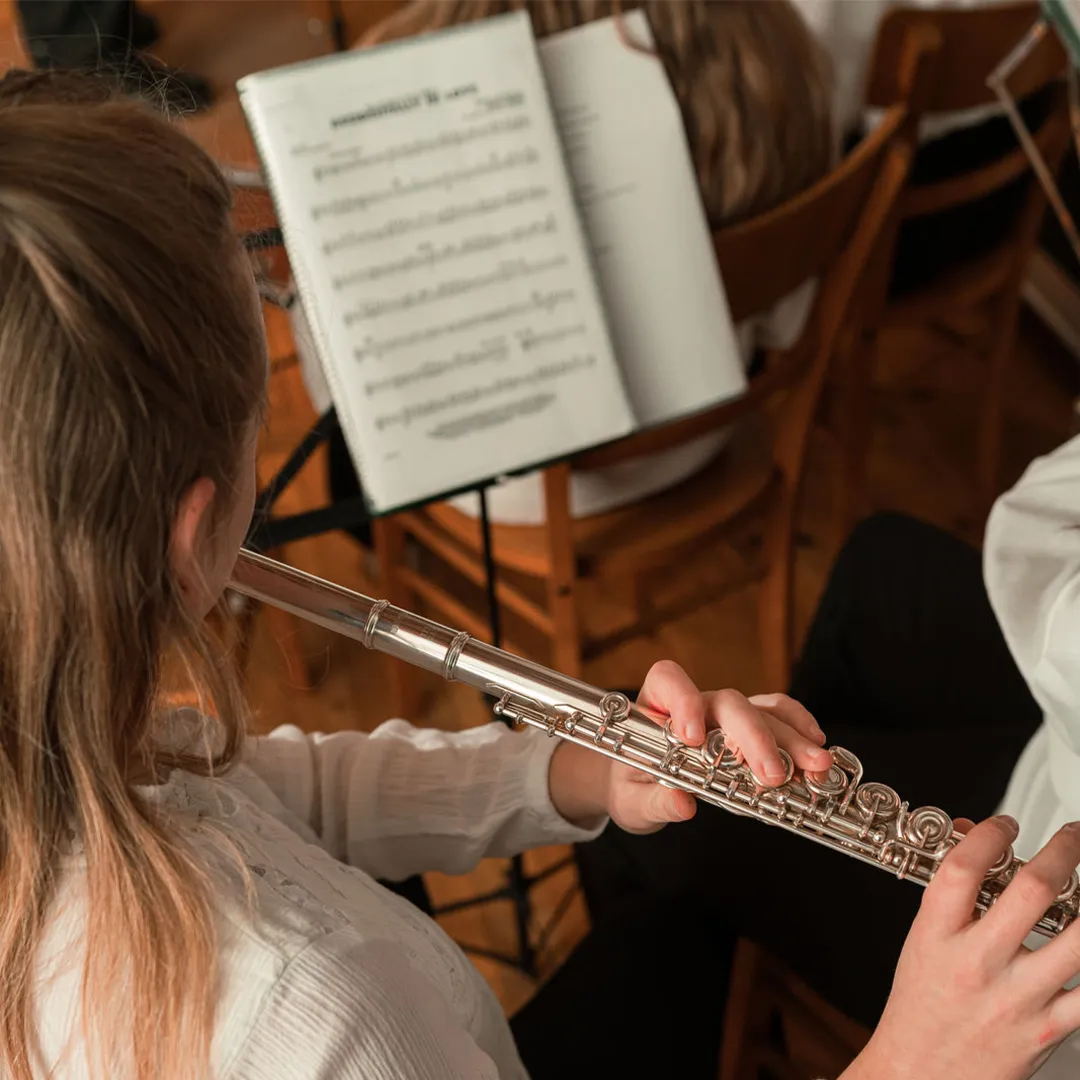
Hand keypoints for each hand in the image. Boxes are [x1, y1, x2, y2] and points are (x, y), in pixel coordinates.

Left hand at [548, 660, 832, 833]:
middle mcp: (696, 704)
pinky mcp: (750, 728)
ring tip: (816, 767)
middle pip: (729, 703)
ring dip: (790, 738)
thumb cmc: (634, 789)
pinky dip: (799, 729)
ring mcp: (726, 714)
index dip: (683, 699)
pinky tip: (818, 750)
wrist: (642, 790)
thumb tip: (682, 803)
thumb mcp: (633, 802)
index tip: (692, 736)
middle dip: (755, 737)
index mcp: (656, 707)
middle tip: (774, 776)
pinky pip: (779, 715)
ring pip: (762, 711)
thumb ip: (654, 802)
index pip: (668, 680)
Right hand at [844, 816, 1079, 1079]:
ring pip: (1078, 939)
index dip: (991, 835)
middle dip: (1064, 851)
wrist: (921, 1075)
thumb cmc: (921, 1006)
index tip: (1006, 824)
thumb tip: (975, 838)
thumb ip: (952, 892)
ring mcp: (1017, 997)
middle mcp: (978, 963)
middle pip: (1032, 891)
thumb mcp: (921, 940)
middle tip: (1072, 835)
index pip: (964, 869)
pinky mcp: (1048, 1028)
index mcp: (936, 935)